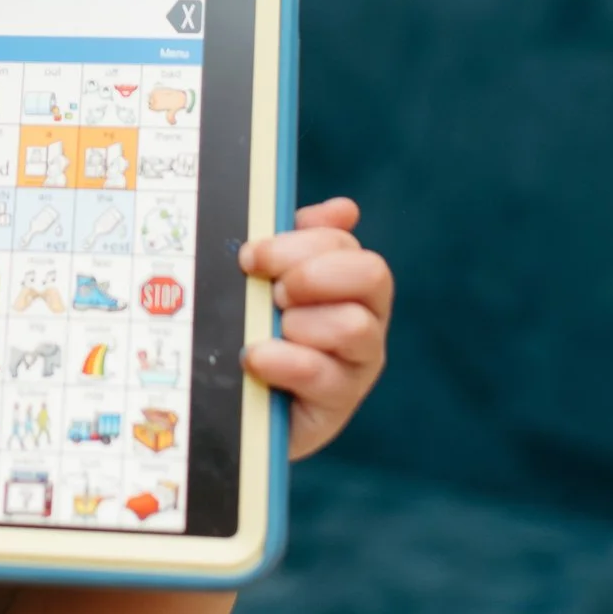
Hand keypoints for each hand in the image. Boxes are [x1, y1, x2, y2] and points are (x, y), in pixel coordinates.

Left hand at [239, 197, 392, 460]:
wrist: (241, 404)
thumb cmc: (261, 332)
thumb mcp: (270, 282)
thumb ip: (298, 242)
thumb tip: (345, 208)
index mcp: (352, 283)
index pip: (346, 245)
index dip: (299, 244)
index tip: (251, 256)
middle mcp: (368, 321)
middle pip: (370, 275)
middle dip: (312, 275)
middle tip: (272, 294)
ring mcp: (359, 366)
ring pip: (354, 326)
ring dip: (300, 323)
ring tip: (266, 333)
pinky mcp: (338, 406)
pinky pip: (324, 376)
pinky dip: (285, 362)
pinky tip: (256, 358)